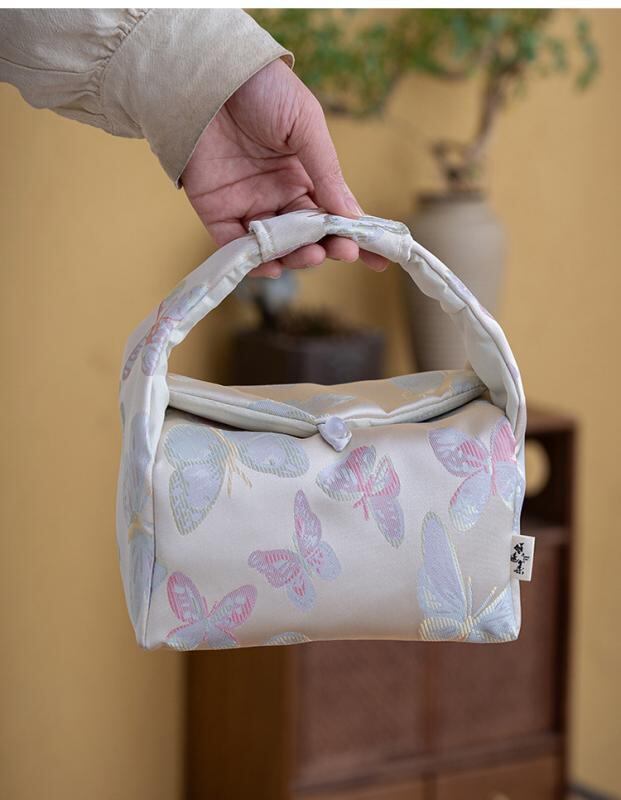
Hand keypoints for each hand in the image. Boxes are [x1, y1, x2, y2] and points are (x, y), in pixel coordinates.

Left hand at [182, 58, 387, 277]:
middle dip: (326, 249)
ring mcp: (247, 204)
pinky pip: (235, 246)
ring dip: (295, 258)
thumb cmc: (264, 90)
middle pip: (305, 238)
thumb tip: (353, 216)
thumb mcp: (306, 126)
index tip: (378, 260)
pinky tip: (274, 266)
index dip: (354, 238)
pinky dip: (254, 261)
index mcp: (303, 176)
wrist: (212, 71)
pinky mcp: (216, 210)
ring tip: (312, 254)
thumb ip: (327, 172)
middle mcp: (276, 196)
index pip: (331, 217)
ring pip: (274, 247)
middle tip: (342, 252)